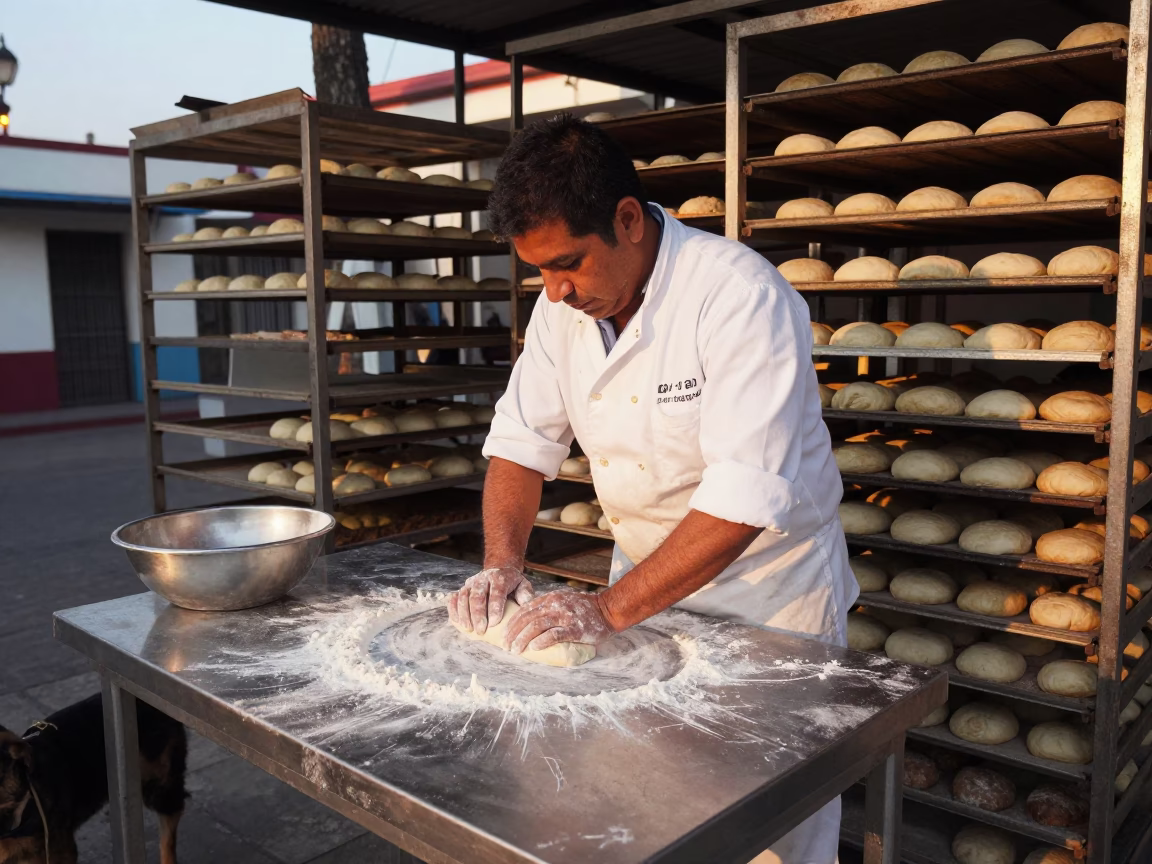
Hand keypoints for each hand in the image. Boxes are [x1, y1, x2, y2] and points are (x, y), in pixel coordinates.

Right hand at [447, 567, 532, 634]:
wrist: (499, 569)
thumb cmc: (513, 584)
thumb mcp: (523, 586)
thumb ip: (525, 595)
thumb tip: (526, 606)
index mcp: (500, 578)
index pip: (496, 592)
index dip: (494, 607)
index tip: (494, 623)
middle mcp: (484, 578)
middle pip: (478, 595)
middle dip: (478, 614)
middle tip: (480, 630)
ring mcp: (471, 583)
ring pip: (464, 596)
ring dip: (464, 613)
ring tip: (468, 628)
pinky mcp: (463, 588)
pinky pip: (454, 597)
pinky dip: (453, 608)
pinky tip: (456, 621)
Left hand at [502, 590, 616, 654]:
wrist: (608, 610)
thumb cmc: (585, 609)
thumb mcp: (563, 602)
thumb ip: (548, 608)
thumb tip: (528, 623)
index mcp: (550, 599)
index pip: (525, 610)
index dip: (512, 623)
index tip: (504, 635)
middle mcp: (555, 605)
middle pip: (527, 618)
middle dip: (513, 633)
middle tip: (506, 646)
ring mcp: (565, 616)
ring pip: (537, 626)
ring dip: (523, 639)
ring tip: (515, 650)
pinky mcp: (575, 628)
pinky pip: (555, 634)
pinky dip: (542, 641)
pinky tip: (534, 648)